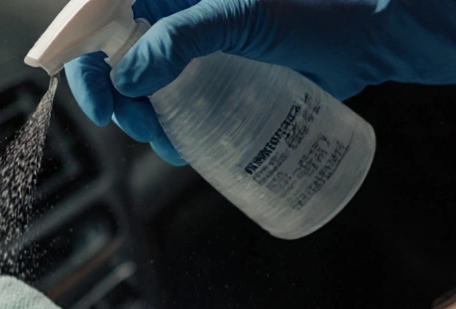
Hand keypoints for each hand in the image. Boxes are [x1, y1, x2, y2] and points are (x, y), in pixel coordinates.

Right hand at [68, 0, 455, 163]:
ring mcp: (197, 48)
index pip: (101, 13)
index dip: (81, 53)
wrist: (374, 33)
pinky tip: (184, 149)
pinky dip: (172, 132)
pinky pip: (178, 106)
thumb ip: (182, 39)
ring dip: (143, 121)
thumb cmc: (316, 12)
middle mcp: (178, 14)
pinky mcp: (219, 77)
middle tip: (134, 125)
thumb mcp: (242, 18)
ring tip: (170, 143)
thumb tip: (126, 77)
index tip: (93, 96)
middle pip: (116, 55)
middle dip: (115, 96)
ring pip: (144, 87)